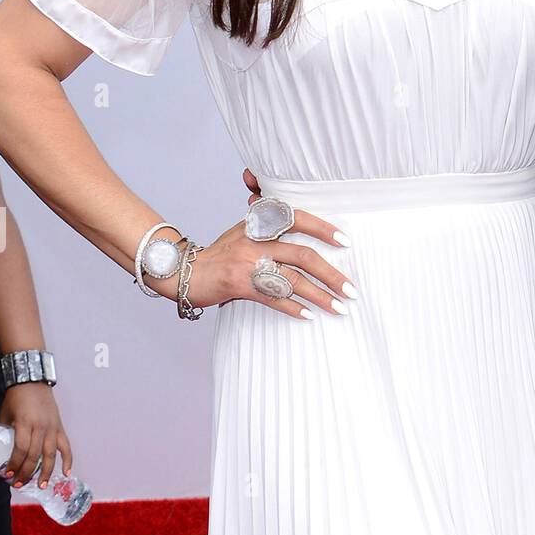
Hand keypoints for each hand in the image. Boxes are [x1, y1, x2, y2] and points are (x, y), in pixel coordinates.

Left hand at [0, 381, 72, 490]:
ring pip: (51, 454)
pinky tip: (66, 472)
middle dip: (26, 472)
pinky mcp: (59, 427)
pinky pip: (66, 446)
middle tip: (18, 484)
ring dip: (46, 472)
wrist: (33, 381)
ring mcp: (52, 427)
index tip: (8, 474)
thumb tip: (0, 452)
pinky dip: (68, 460)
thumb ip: (5, 433)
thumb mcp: (5, 415)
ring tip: (41, 485)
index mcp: (25, 423)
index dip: (14, 464)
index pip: (20, 449)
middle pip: (34, 455)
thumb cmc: (16, 397)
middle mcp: (41, 426)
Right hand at [166, 174, 356, 318]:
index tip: (346, 242)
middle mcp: (256, 240)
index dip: (323, 229)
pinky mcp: (238, 285)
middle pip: (303, 256)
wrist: (183, 271)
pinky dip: (293, 308)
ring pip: (293, 281)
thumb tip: (301, 220)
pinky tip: (309, 315)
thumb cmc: (221, 252)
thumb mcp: (243, 228)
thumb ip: (269, 222)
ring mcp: (247, 263)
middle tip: (351, 290)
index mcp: (259, 222)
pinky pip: (273, 298)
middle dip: (331, 274)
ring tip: (339, 307)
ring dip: (320, 296)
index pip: (298, 219)